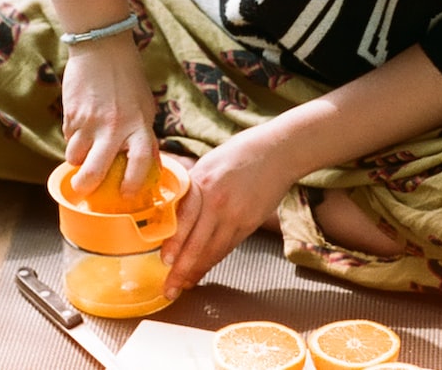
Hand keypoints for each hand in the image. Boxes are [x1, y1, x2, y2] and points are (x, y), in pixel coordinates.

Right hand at [61, 33, 157, 195]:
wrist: (102, 48)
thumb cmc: (128, 79)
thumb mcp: (145, 107)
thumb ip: (144, 135)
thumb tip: (147, 163)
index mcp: (139, 125)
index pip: (141, 163)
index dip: (133, 184)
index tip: (127, 194)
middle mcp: (114, 127)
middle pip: (95, 171)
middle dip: (86, 187)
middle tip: (83, 190)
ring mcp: (90, 122)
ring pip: (75, 157)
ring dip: (77, 160)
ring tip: (83, 152)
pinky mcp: (71, 115)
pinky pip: (68, 138)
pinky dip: (72, 139)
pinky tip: (80, 127)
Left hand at [160, 126, 294, 298]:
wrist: (277, 152)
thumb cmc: (240, 153)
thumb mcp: (208, 163)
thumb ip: (191, 187)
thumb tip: (172, 207)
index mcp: (203, 184)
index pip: (185, 220)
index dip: (175, 244)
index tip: (164, 261)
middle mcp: (219, 203)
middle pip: (197, 244)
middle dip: (181, 270)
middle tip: (170, 289)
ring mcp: (237, 215)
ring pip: (214, 251)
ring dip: (197, 271)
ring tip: (184, 286)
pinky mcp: (250, 223)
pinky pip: (228, 247)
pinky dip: (214, 261)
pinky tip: (203, 270)